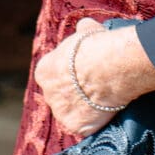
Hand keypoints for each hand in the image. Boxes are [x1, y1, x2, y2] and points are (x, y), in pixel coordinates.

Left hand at [34, 17, 154, 134]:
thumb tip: (84, 26)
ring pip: (72, 114)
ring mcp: (61, 113)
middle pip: (60, 97)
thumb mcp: (87, 31)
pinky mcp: (76, 127)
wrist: (110, 66)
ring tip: (103, 101)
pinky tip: (107, 112)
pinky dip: (95, 123)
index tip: (83, 72)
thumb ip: (82, 31)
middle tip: (95, 87)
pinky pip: (85, 127)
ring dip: (84, 110)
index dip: (69, 75)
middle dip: (74, 94)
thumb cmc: (98, 45)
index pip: (53, 76)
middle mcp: (47, 94)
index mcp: (44, 71)